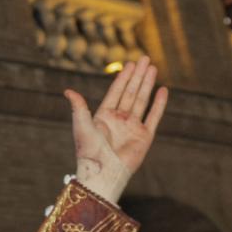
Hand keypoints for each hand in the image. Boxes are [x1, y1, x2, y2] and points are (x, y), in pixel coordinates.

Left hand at [64, 57, 167, 202]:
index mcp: (104, 116)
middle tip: (145, 59)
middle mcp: (119, 119)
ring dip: (147, 84)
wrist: (103, 172)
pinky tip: (162, 90)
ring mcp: (133, 127)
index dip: (123, 78)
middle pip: (131, 92)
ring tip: (153, 68)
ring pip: (142, 100)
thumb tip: (68, 90)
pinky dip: (159, 103)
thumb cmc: (89, 151)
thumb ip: (78, 106)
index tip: (130, 64)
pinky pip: (153, 116)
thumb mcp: (82, 125)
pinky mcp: (144, 136)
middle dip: (138, 75)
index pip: (116, 92)